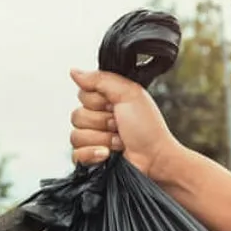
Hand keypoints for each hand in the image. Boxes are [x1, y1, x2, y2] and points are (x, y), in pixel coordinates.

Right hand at [68, 69, 183, 182]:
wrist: (155, 159)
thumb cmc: (149, 129)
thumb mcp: (129, 93)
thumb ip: (100, 79)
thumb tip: (75, 72)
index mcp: (106, 101)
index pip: (82, 95)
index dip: (98, 102)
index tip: (115, 107)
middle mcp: (97, 119)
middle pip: (77, 115)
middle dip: (102, 122)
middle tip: (119, 125)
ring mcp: (93, 140)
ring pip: (76, 136)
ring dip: (102, 139)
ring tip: (119, 141)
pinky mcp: (90, 159)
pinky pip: (76, 154)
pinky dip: (93, 154)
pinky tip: (107, 154)